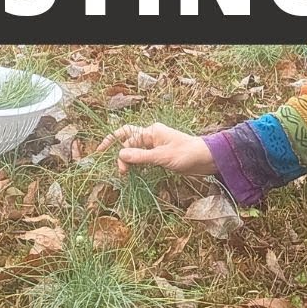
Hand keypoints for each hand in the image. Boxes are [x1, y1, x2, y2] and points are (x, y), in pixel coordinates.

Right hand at [93, 123, 216, 175]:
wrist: (207, 159)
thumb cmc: (187, 154)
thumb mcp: (162, 157)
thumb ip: (141, 156)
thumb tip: (120, 154)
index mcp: (151, 131)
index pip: (126, 134)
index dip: (111, 141)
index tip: (100, 152)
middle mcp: (152, 137)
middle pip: (129, 144)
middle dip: (122, 157)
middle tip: (122, 174)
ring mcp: (156, 147)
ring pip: (136, 153)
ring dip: (130, 163)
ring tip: (128, 176)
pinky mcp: (161, 156)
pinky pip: (144, 159)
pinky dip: (139, 166)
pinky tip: (137, 175)